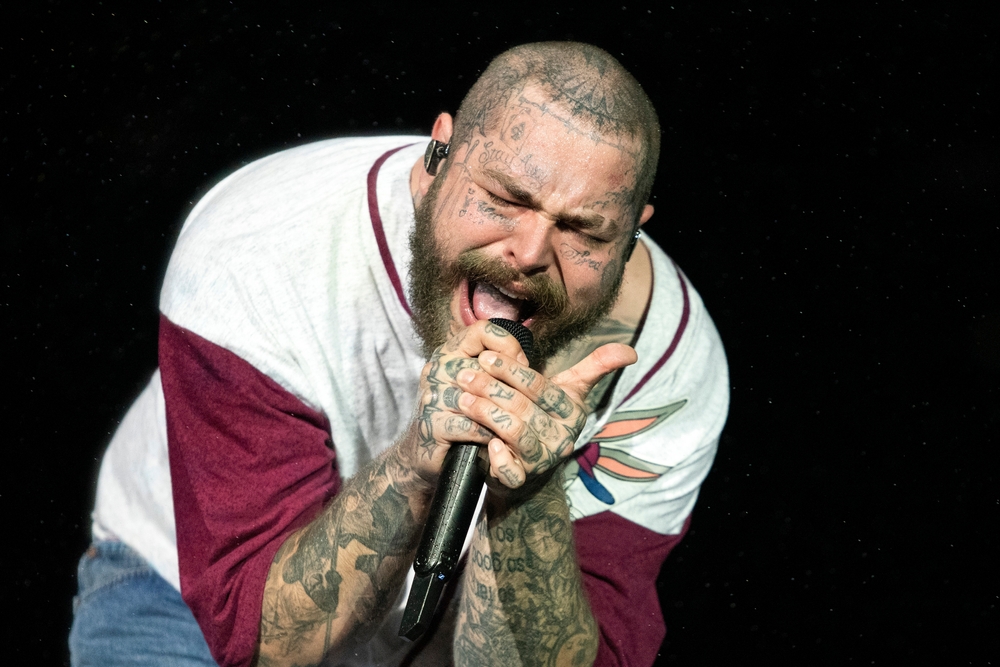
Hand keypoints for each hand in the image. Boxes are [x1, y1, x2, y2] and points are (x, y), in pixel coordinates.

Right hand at [400, 320, 533, 487]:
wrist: (422, 453)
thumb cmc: (457, 416)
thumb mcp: (474, 386)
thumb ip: (498, 373)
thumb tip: (545, 373)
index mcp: (449, 352)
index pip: (482, 330)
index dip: (508, 345)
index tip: (523, 367)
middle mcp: (438, 368)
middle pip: (484, 364)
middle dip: (512, 385)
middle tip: (527, 402)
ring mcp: (433, 396)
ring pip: (480, 395)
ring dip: (504, 411)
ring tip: (519, 423)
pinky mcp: (432, 424)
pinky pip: (472, 425)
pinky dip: (490, 433)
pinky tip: (500, 439)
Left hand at [454, 341, 637, 488]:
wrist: (526, 466)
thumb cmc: (542, 416)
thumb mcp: (568, 390)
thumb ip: (595, 368)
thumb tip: (630, 352)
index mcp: (572, 413)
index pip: (541, 388)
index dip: (513, 371)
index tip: (487, 356)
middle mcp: (562, 439)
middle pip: (524, 409)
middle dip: (492, 389)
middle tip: (465, 374)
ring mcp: (542, 461)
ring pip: (514, 434)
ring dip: (486, 414)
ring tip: (463, 398)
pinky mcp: (521, 480)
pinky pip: (512, 471)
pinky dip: (499, 458)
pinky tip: (487, 442)